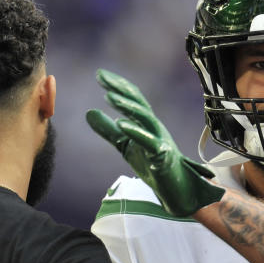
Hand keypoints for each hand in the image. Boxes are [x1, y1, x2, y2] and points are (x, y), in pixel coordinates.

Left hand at [87, 69, 224, 216]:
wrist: (174, 188)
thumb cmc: (153, 164)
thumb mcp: (125, 145)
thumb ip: (108, 129)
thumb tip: (88, 112)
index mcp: (147, 122)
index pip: (133, 98)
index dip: (117, 85)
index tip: (99, 74)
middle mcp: (155, 126)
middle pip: (138, 102)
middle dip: (120, 89)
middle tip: (101, 77)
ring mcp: (160, 139)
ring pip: (145, 118)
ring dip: (128, 106)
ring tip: (109, 96)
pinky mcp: (161, 156)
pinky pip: (148, 141)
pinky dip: (135, 131)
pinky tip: (120, 123)